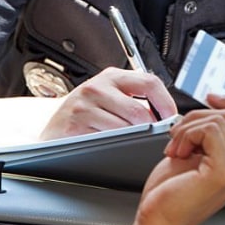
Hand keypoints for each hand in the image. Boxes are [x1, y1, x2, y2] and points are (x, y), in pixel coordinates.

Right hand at [39, 67, 177, 139]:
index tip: (171, 119)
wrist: (53, 129)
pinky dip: (114, 147)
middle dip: (150, 131)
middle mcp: (97, 87)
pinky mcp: (75, 125)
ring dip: (132, 141)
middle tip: (153, 140)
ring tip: (127, 144)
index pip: (149, 82)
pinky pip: (106, 140)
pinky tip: (109, 146)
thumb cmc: (84, 115)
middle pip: (139, 112)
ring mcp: (84, 105)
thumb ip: (134, 99)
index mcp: (111, 77)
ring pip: (124, 129)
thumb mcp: (109, 97)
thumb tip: (166, 115)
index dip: (166, 103)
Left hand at [126, 96, 224, 224]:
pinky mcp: (224, 172)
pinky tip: (177, 153)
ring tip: (176, 148)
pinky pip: (210, 130)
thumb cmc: (169, 191)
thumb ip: (209, 135)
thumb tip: (211, 108)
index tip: (210, 97)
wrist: (158, 219)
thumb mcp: (193, 154)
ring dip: (187, 128)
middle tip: (178, 136)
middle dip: (196, 117)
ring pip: (219, 119)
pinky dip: (187, 134)